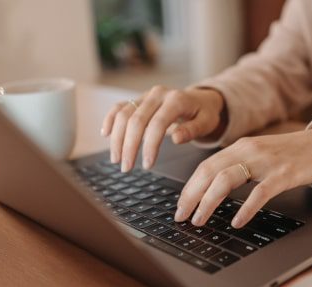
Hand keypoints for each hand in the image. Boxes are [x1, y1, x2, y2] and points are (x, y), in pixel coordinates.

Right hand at [100, 86, 224, 170]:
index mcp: (176, 99)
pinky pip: (119, 107)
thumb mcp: (206, 123)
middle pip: (136, 120)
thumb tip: (176, 138)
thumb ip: (192, 130)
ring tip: (116, 159)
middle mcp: (158, 94)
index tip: (147, 165)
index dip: (150, 145)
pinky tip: (105, 134)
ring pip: (123, 114)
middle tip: (126, 167)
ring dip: (117, 138)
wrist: (200, 99)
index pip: (158, 124)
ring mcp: (146, 95)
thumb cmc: (204, 114)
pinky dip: (110, 119)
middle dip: (129, 146)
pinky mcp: (138, 99)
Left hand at [174, 127, 311, 227]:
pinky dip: (245, 209)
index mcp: (239, 147)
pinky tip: (237, 222)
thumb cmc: (288, 155)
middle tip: (182, 217)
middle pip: (209, 172)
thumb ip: (236, 168)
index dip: (189, 188)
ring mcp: (266, 161)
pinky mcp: (284, 173)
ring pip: (227, 179)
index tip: (180, 206)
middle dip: (191, 196)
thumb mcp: (257, 156)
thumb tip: (210, 192)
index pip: (205, 167)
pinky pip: (260, 192)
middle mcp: (249, 151)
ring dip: (209, 202)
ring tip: (200, 220)